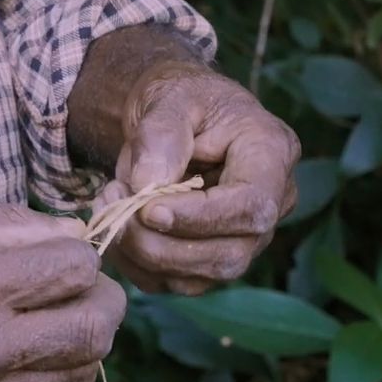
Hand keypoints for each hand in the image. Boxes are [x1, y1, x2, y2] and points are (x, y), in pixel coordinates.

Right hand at [0, 200, 124, 381]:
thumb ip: (11, 222)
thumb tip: (76, 233)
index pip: (75, 270)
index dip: (80, 253)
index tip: (64, 251)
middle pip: (94, 328)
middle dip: (103, 298)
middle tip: (86, 285)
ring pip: (84, 372)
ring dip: (87, 338)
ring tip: (60, 315)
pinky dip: (61, 371)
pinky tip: (36, 348)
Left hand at [98, 62, 299, 294]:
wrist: (176, 118)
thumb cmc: (181, 100)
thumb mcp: (169, 99)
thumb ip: (161, 136)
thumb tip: (149, 187)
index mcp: (272, 155)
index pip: (251, 207)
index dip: (199, 218)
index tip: (147, 208)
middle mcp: (272, 205)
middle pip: (229, 253)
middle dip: (162, 243)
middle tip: (113, 203)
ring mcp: (245, 239)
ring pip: (201, 276)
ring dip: (143, 253)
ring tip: (109, 205)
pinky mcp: (212, 260)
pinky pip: (176, 282)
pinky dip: (137, 264)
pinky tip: (117, 225)